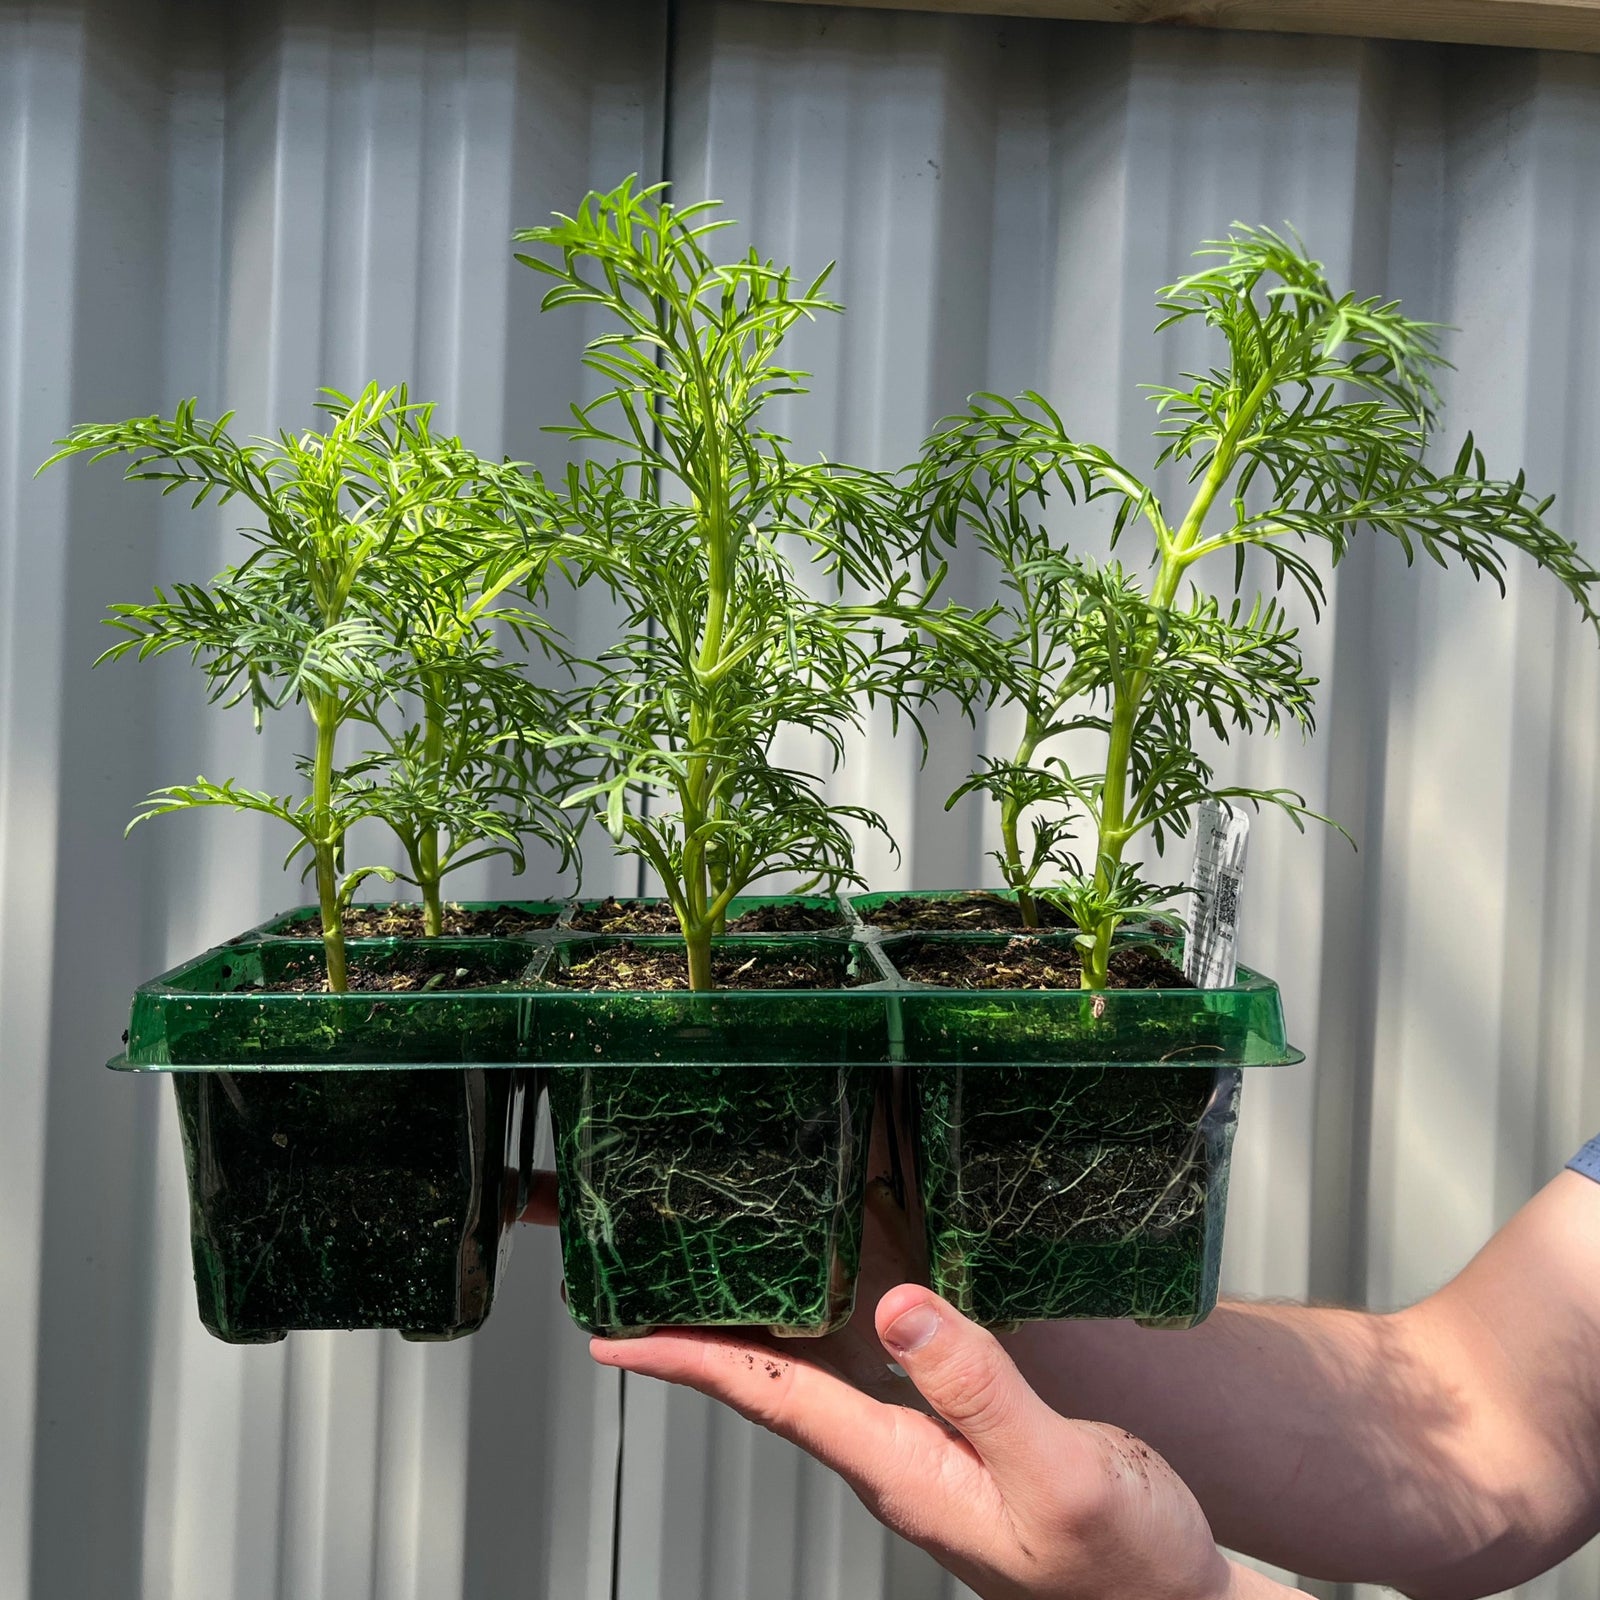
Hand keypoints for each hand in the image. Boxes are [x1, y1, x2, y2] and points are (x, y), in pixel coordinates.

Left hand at [591, 1285, 1285, 1599]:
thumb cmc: (1121, 1561)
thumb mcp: (1059, 1474)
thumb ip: (979, 1389)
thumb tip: (900, 1309)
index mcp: (900, 1467)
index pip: (772, 1400)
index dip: (689, 1361)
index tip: (613, 1338)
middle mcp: (892, 1449)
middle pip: (771, 1375)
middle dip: (694, 1329)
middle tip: (631, 1275)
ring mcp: (921, 1436)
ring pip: (816, 1358)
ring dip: (753, 1310)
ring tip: (703, 1257)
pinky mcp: (955, 1421)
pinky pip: (874, 1350)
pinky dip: (838, 1300)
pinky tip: (837, 1264)